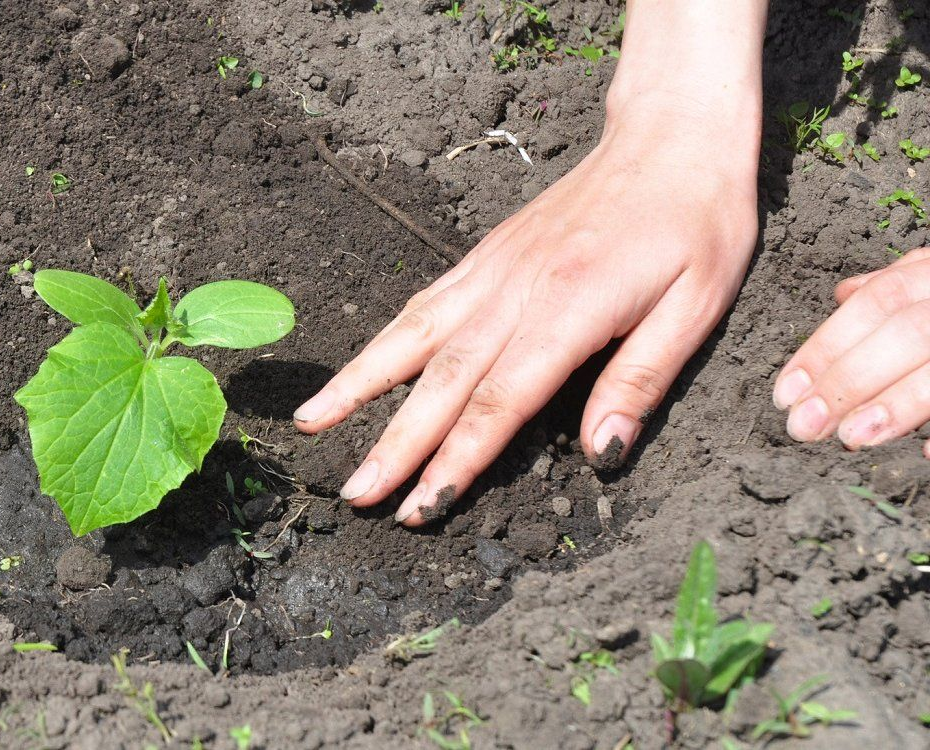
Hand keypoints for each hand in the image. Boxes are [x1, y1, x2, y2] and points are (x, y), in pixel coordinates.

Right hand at [293, 111, 759, 524]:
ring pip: (411, 337)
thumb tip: (601, 452)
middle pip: (441, 380)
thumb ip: (641, 380)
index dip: (456, 460)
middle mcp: (514, 290)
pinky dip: (381, 341)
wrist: (669, 138)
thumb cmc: (696, 222)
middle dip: (395, 443)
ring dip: (359, 386)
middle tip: (355, 494)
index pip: (499, 401)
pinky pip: (422, 304)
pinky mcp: (483, 256)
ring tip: (311, 424)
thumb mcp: (696, 305)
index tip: (421, 506)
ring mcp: (490, 270)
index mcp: (568, 308)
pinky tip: (356, 370)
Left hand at [774, 247, 929, 456]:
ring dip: (899, 404)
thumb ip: (904, 284)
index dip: (827, 346)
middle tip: (803, 426)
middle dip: (849, 380)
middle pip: (909, 332)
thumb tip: (846, 294)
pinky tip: (925, 454)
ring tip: (851, 439)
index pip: (880, 303)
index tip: (785, 391)